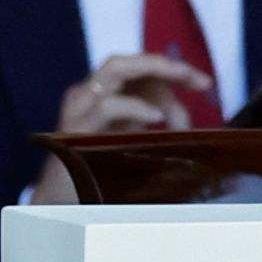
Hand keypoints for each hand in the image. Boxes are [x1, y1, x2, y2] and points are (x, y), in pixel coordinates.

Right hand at [26, 53, 212, 202]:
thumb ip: (153, 122)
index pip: (137, 68)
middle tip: (198, 80)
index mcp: (101, 93)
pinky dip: (135, 106)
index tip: (203, 82)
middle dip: (165, 65)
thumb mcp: (130, 139)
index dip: (171, 69)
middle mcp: (88, 92)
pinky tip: (155, 118)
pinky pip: (107, 106)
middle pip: (127, 61)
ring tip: (179, 100)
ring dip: (155, 80)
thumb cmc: (97, 168)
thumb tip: (184, 120)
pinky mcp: (75, 128)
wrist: (58, 200)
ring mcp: (79, 107)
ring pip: (115, 69)